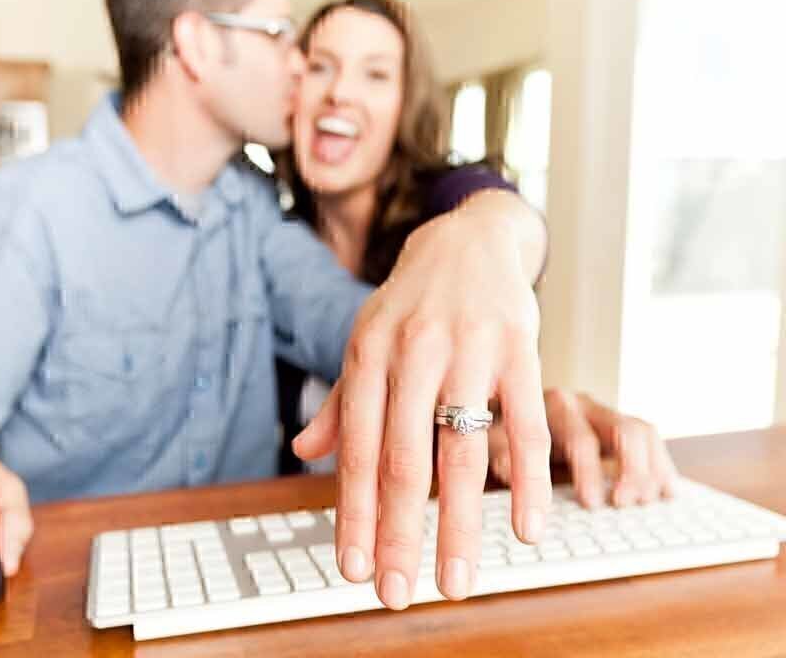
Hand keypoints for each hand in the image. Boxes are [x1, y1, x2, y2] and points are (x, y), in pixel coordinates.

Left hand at [293, 193, 550, 609]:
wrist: (469, 238)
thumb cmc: (411, 302)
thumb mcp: (365, 339)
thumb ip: (341, 401)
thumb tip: (304, 453)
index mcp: (368, 355)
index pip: (358, 450)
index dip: (353, 513)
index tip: (352, 568)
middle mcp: (414, 354)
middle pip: (404, 461)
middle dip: (398, 535)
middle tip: (395, 593)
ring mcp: (469, 350)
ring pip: (462, 451)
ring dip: (461, 526)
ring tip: (457, 581)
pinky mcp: (521, 349)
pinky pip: (528, 424)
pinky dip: (527, 480)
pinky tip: (527, 531)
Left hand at [488, 389, 678, 507]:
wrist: (509, 406)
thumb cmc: (503, 430)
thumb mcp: (497, 441)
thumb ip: (501, 454)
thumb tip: (505, 469)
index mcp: (555, 406)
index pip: (581, 437)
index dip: (589, 472)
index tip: (591, 502)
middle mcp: (585, 405)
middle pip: (626, 431)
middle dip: (631, 472)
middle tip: (624, 504)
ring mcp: (606, 413)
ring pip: (644, 434)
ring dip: (651, 471)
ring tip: (646, 502)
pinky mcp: (621, 427)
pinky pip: (652, 441)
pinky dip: (662, 466)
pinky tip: (667, 493)